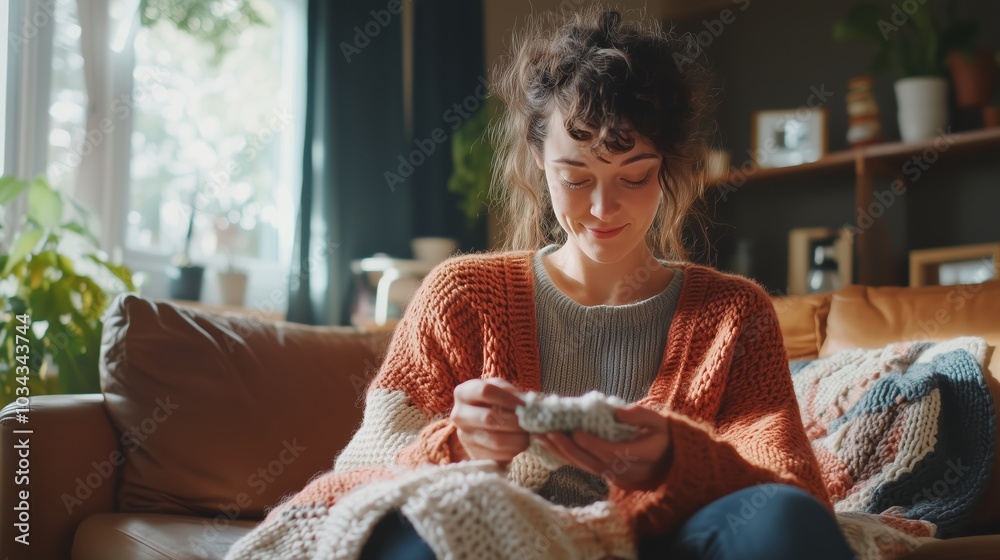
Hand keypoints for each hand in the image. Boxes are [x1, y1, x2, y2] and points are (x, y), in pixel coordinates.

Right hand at [451, 378, 529, 464]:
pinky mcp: (474, 455)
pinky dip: (514, 450)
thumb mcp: (501, 390)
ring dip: (518, 438)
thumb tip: (528, 406)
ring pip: (496, 440)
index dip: (508, 398)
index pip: (485, 391)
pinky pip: (498, 456)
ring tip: (528, 434)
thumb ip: (513, 393)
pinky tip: (520, 443)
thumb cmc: (496, 402)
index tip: (523, 405)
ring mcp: (464, 437)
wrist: (484, 424)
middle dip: (515, 421)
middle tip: (530, 422)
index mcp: (463, 393)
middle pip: (489, 418)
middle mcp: (459, 415)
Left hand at [534, 404, 671, 491]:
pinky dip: (566, 456)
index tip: (576, 432)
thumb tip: (615, 412)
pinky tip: (550, 445)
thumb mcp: (659, 421)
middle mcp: (629, 471)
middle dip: (569, 448)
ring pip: (586, 467)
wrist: (669, 463)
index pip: (614, 452)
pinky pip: (585, 467)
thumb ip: (639, 415)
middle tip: (548, 433)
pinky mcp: (607, 477)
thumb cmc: (662, 436)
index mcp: (645, 456)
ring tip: (541, 437)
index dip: (594, 444)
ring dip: (562, 452)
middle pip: (594, 462)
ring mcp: (617, 477)